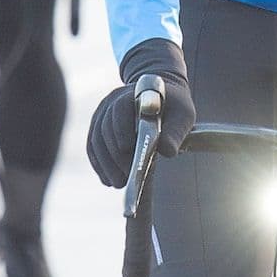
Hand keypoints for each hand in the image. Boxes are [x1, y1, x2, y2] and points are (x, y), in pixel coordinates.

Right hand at [87, 38, 194, 187]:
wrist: (163, 96)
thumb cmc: (175, 106)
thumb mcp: (183, 116)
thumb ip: (176, 132)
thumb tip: (167, 151)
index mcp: (134, 93)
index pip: (120, 109)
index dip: (122, 132)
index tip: (130, 155)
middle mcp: (113, 100)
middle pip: (106, 129)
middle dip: (116, 157)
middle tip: (127, 177)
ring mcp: (102, 112)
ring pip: (96, 140)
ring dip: (106, 165)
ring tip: (118, 183)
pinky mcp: (98, 125)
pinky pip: (93, 145)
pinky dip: (100, 164)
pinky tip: (108, 180)